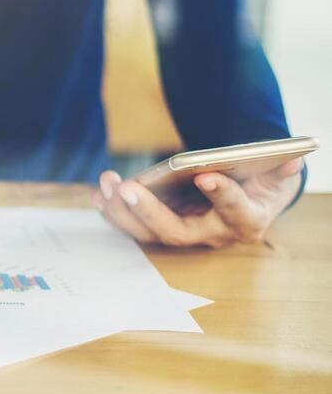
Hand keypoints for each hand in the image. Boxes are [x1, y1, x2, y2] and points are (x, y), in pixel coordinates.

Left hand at [93, 159, 303, 247]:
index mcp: (246, 220)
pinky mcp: (165, 229)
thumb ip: (281, 169)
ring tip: (108, 182)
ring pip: (148, 233)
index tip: (206, 175)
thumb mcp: (276, 175)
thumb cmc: (261, 185)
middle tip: (128, 187)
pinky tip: (100, 194)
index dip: (221, 194)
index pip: (234, 210)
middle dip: (149, 211)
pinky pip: (136, 228)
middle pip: (176, 231)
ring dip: (123, 210)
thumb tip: (292, 159)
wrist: (250, 201)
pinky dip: (116, 213)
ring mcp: (186, 234)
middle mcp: (212, 234)